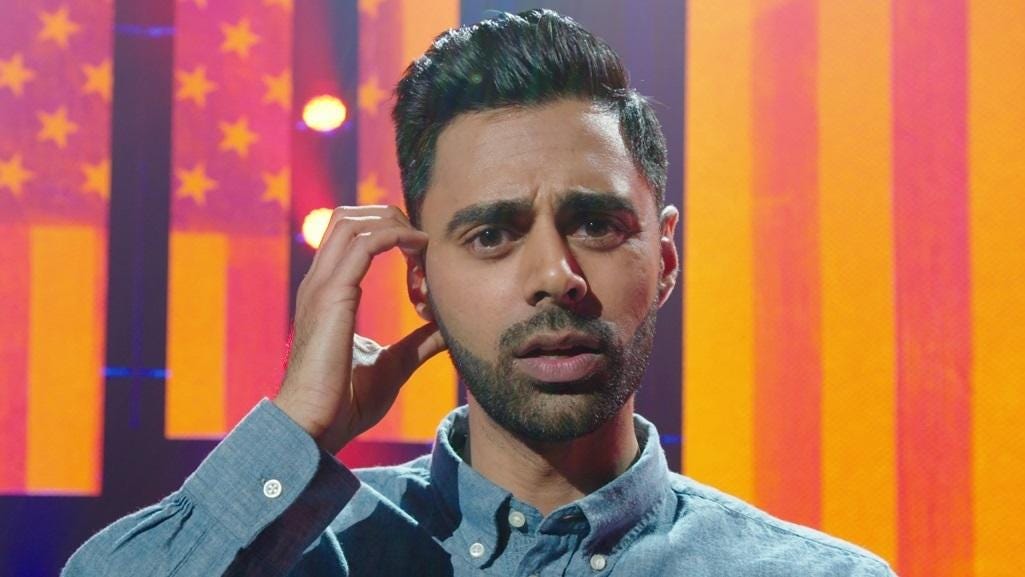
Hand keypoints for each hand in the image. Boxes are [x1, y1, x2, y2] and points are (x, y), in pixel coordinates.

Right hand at [273, 205, 446, 453]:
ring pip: (353, 220)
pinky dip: (396, 237)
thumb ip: (418, 343)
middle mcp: (320, 282)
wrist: (313, 426)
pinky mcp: (332, 296)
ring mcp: (322, 286)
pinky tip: (420, 251)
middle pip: (350, 217)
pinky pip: (365, 243)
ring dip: (395, 224)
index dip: (390, 235)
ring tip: (424, 247)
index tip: (423, 262)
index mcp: (328, 294)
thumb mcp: (394, 366)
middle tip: (425, 246)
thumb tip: (447, 330)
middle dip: (392, 219)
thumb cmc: (344, 403)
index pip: (352, 237)